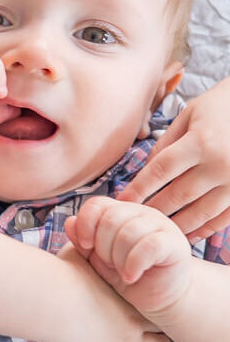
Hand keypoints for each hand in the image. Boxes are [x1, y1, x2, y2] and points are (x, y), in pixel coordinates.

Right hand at [45, 243, 171, 341]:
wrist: (51, 303)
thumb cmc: (61, 278)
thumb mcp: (77, 255)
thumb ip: (84, 248)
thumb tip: (78, 230)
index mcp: (129, 295)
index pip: (153, 304)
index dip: (151, 306)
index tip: (146, 308)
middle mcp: (134, 320)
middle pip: (162, 327)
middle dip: (158, 329)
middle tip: (152, 330)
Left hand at [64, 195, 192, 319]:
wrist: (159, 299)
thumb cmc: (127, 277)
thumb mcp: (99, 261)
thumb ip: (84, 242)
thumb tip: (69, 221)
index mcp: (123, 212)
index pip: (97, 204)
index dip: (86, 225)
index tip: (87, 246)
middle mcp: (143, 214)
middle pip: (110, 219)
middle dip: (103, 248)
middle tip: (110, 265)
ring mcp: (162, 226)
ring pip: (128, 233)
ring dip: (118, 259)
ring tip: (123, 273)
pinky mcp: (175, 244)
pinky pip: (148, 246)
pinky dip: (134, 264)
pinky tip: (131, 277)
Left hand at [119, 84, 229, 239]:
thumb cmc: (222, 106)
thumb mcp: (191, 114)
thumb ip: (167, 142)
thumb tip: (146, 169)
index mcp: (201, 141)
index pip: (161, 170)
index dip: (139, 188)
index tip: (122, 201)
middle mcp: (220, 164)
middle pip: (179, 195)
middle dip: (154, 210)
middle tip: (136, 221)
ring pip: (201, 213)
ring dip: (178, 225)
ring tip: (158, 232)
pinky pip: (224, 218)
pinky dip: (206, 229)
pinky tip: (190, 235)